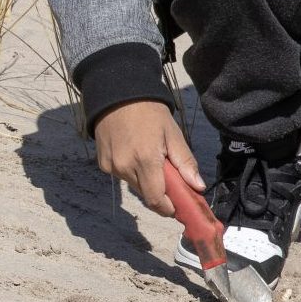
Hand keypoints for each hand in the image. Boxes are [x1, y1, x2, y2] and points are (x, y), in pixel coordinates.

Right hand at [93, 100, 204, 216]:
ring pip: (134, 185)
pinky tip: (135, 152)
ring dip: (146, 181)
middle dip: (160, 193)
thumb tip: (198, 187)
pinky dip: (132, 171)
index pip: (157, 199)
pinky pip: (122, 175)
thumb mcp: (172, 133)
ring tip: (151, 158)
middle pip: (146, 194)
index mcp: (145, 160)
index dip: (168, 208)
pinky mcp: (102, 163)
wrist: (119, 93)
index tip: (178, 208)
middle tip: (171, 180)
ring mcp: (111, 166)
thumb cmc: (150, 111)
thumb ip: (185, 162)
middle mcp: (125, 167)